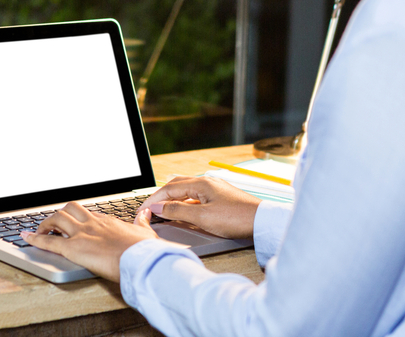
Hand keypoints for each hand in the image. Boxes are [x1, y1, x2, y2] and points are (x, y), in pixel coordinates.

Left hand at [21, 202, 158, 281]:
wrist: (140, 259)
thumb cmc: (145, 250)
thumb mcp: (147, 233)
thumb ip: (143, 222)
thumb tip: (146, 213)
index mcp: (109, 221)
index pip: (89, 213)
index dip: (79, 217)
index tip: (76, 222)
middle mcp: (93, 223)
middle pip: (70, 209)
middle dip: (60, 214)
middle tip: (54, 223)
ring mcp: (82, 234)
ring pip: (57, 218)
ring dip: (46, 223)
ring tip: (39, 229)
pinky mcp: (73, 248)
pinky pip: (49, 240)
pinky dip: (35, 238)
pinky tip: (26, 238)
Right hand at [139, 176, 260, 239]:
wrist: (261, 222)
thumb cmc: (235, 219)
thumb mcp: (202, 218)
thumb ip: (178, 211)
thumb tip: (158, 207)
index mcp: (201, 183)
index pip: (169, 188)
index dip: (154, 200)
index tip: (143, 210)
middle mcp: (206, 182)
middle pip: (176, 185)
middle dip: (160, 196)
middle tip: (149, 209)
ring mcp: (214, 188)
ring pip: (186, 190)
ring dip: (172, 199)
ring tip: (161, 210)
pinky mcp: (220, 197)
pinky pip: (196, 196)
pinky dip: (184, 203)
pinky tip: (182, 212)